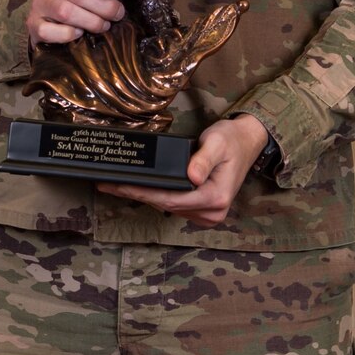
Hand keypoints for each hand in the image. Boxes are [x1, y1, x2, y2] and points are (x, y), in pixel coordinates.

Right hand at [27, 0, 124, 45]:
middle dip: (102, 5)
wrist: (46, 13)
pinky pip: (49, 30)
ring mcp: (37, 2)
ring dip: (91, 21)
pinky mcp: (32, 23)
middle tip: (117, 14)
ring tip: (104, 25)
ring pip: (65, 12)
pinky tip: (79, 33)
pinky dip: (67, 34)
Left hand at [99, 115, 268, 227]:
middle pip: (166, 206)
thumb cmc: (231, 139)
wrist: (246, 142)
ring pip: (168, 207)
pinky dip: (155, 196)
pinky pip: (174, 205)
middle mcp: (212, 212)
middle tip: (107, 185)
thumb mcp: (217, 143)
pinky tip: (138, 189)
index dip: (143, 193)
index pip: (171, 199)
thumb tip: (191, 176)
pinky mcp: (202, 210)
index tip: (120, 186)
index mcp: (216, 198)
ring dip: (143, 197)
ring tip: (115, 186)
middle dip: (136, 195)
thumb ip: (204, 160)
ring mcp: (207, 214)